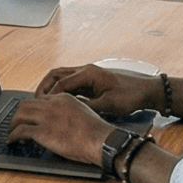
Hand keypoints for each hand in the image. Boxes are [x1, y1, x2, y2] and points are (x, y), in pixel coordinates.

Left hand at [6, 92, 112, 165]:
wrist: (100, 140)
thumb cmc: (96, 131)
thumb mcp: (83, 112)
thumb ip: (70, 111)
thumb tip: (62, 120)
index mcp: (63, 98)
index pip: (40, 99)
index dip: (32, 109)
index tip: (29, 117)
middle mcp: (52, 104)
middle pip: (26, 104)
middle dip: (18, 114)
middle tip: (15, 123)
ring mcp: (46, 117)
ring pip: (19, 115)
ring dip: (12, 124)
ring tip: (11, 132)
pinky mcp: (42, 132)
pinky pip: (20, 131)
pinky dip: (13, 136)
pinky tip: (12, 141)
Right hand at [34, 62, 157, 117]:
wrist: (147, 91)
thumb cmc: (131, 95)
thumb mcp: (109, 104)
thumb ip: (88, 106)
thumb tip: (70, 111)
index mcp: (89, 73)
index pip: (61, 82)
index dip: (49, 95)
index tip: (42, 106)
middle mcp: (86, 71)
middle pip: (56, 75)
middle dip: (44, 87)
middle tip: (35, 102)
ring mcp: (88, 75)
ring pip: (61, 78)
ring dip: (51, 89)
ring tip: (42, 103)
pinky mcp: (91, 82)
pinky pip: (70, 84)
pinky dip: (61, 92)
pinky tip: (57, 104)